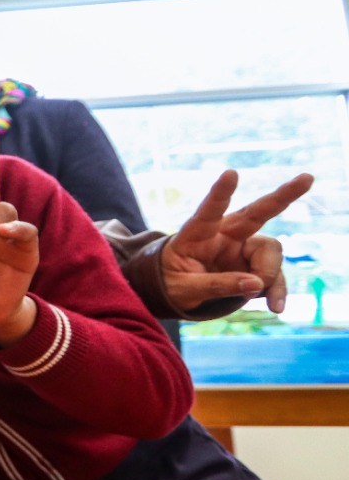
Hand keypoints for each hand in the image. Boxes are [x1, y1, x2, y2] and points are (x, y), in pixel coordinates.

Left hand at [162, 170, 313, 314]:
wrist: (177, 292)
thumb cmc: (171, 282)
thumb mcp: (183, 289)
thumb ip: (215, 285)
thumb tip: (256, 284)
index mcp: (197, 233)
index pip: (209, 210)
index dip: (220, 192)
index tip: (230, 173)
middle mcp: (224, 234)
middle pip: (257, 212)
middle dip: (283, 196)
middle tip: (307, 178)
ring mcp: (242, 248)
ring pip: (271, 252)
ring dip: (270, 276)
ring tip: (258, 299)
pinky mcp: (254, 264)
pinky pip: (274, 275)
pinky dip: (276, 291)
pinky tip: (276, 306)